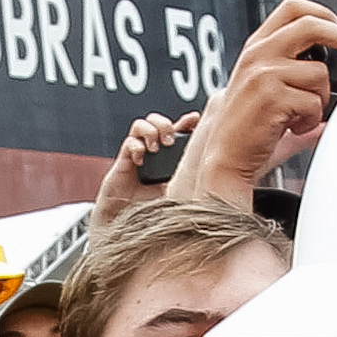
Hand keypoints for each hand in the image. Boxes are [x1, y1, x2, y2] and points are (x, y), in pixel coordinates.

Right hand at [91, 111, 198, 226]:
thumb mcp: (177, 188)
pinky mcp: (124, 159)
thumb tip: (211, 173)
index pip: (177, 129)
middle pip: (157, 120)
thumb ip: (189, 178)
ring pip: (141, 125)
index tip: (195, 119)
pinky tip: (141, 160)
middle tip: (169, 141)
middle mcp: (152, 149)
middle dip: (165, 125)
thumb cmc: (153, 205)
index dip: (186, 121)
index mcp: (168, 154)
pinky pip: (129, 142)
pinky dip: (136, 147)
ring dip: (150, 132)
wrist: (127, 216)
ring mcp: (137, 152)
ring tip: (155, 148)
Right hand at [170, 0, 336, 208]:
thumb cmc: (248, 128)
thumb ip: (293, 73)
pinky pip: (313, 102)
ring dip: (320, 97)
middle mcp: (257, 55)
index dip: (324, 14)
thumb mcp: (264, 88)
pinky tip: (294, 127)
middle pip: (311, 24)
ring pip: (319, 72)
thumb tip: (333, 75)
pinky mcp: (271, 97)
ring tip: (302, 114)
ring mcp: (263, 74)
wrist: (226, 158)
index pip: (293, 8)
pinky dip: (311, 120)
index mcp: (256, 47)